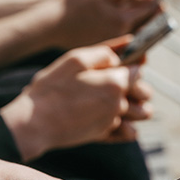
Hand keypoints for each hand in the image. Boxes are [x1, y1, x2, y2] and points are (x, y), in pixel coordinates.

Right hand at [0, 37, 153, 160]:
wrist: (34, 123)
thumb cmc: (50, 89)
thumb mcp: (74, 59)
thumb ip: (105, 51)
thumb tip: (128, 45)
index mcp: (115, 82)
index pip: (138, 70)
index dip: (130, 65)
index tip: (118, 65)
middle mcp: (119, 103)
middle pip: (144, 92)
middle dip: (136, 86)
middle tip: (116, 82)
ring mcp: (113, 121)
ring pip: (140, 113)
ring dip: (135, 107)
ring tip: (117, 101)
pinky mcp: (105, 135)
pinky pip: (129, 132)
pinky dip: (126, 126)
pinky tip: (113, 118)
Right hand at [39, 0, 158, 49]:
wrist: (52, 22)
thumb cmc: (74, 1)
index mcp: (123, 19)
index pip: (152, 11)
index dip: (157, 2)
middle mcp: (121, 36)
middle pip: (149, 27)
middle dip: (153, 17)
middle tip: (155, 8)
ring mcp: (114, 46)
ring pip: (139, 37)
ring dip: (143, 27)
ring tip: (141, 17)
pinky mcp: (107, 52)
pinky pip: (126, 45)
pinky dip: (130, 36)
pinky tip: (124, 27)